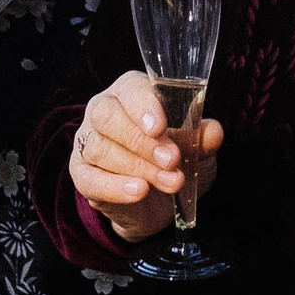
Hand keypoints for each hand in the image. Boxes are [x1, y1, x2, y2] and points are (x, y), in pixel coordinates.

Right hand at [68, 69, 223, 242]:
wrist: (160, 204)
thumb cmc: (176, 161)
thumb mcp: (196, 149)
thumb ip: (202, 138)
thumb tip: (213, 131)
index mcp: (132, 92)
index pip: (130, 89)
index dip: (143, 106)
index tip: (160, 127)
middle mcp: (103, 111)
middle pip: (106, 116)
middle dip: (141, 140)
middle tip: (172, 160)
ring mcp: (88, 142)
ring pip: (100, 149)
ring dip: (139, 167)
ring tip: (171, 182)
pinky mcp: (81, 174)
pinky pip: (89, 178)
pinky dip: (115, 187)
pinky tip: (138, 191)